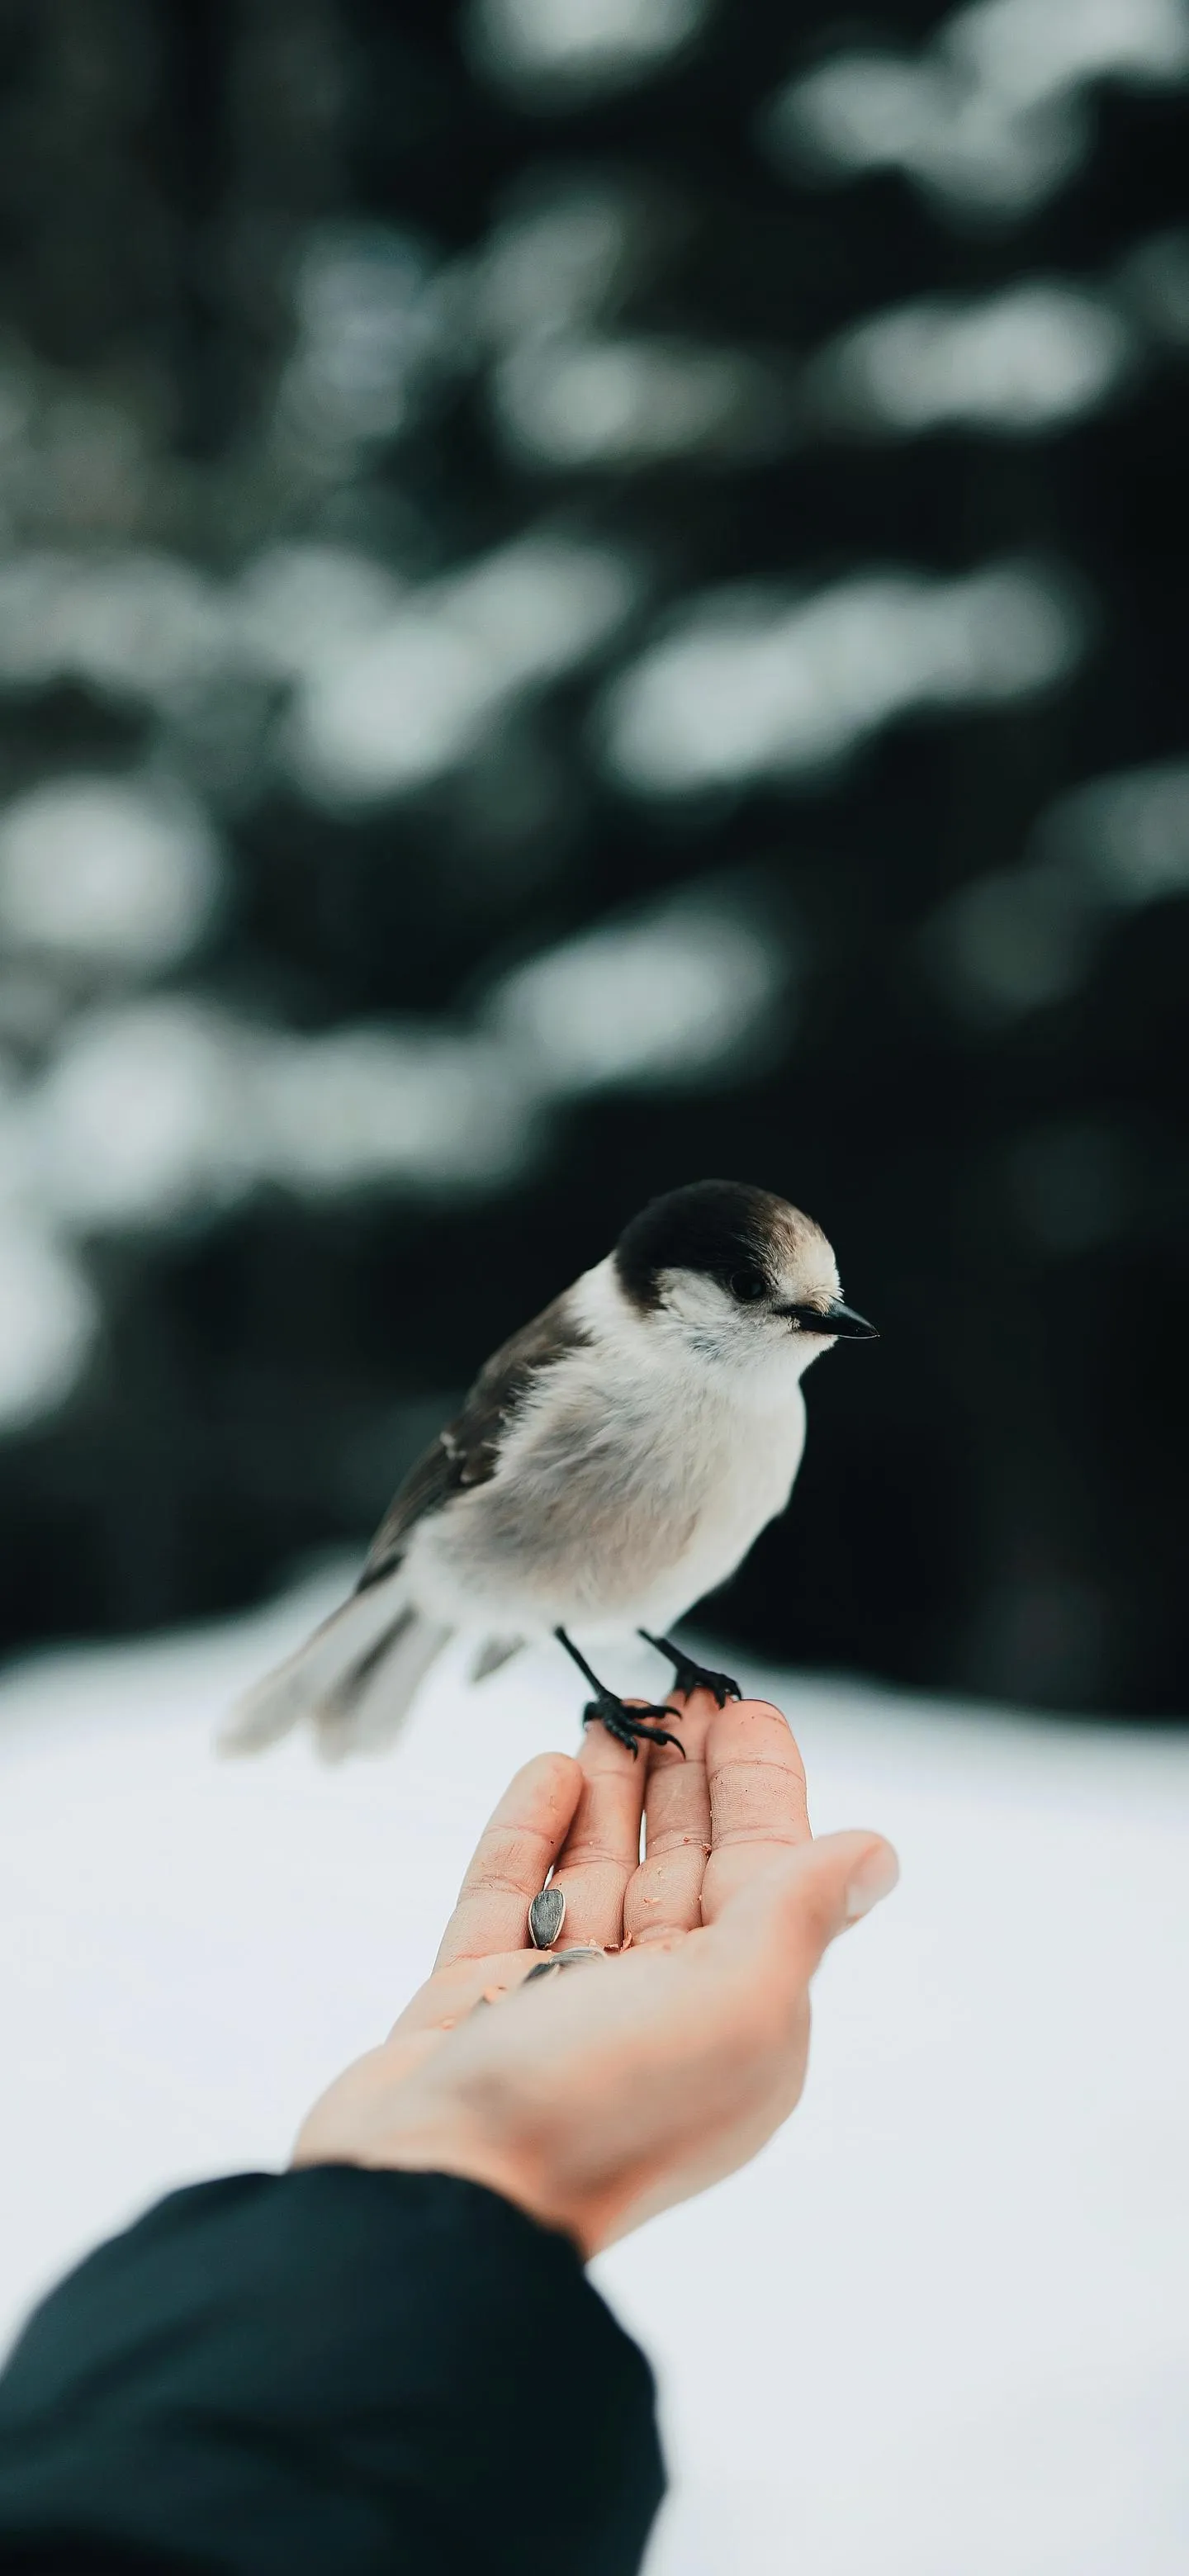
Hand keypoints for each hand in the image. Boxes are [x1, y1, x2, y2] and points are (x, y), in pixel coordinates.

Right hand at [293, 1691, 896, 2256]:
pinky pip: (509, 1898)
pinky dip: (530, 1832)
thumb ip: (801, 1915)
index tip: (739, 1704)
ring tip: (610, 1707)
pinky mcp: (471, 2002)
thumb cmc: (599, 2109)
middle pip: (681, 1865)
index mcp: (736, 2019)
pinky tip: (548, 1769)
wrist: (437, 2198)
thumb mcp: (736, 2006)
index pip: (763, 1873)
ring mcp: (558, 2005)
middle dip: (683, 1775)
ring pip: (595, 1872)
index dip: (757, 1786)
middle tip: (674, 1687)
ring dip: (609, 1788)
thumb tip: (877, 1856)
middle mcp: (656, 2010)